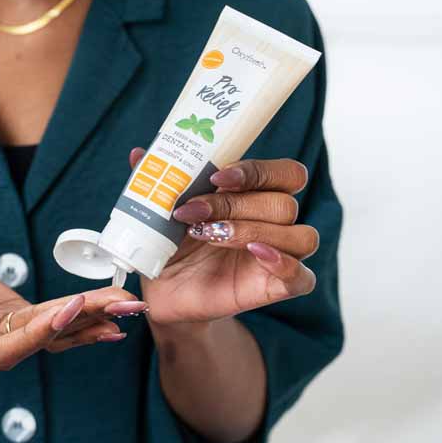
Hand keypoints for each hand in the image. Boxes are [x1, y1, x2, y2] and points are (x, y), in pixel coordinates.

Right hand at [0, 236, 147, 368]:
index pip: (4, 349)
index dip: (39, 333)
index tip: (69, 307)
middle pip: (40, 342)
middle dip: (82, 323)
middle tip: (122, 306)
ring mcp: (2, 332)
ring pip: (53, 333)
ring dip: (92, 320)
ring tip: (130, 308)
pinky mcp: (15, 318)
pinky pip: (52, 322)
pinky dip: (82, 317)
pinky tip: (112, 316)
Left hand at [128, 147, 319, 326]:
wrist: (163, 288)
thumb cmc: (172, 242)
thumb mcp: (164, 209)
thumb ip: (157, 180)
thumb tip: (138, 154)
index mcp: (257, 195)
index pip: (286, 173)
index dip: (259, 171)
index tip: (217, 176)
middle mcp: (274, 222)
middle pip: (284, 203)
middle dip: (236, 204)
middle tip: (194, 212)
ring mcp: (280, 255)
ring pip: (299, 235)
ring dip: (252, 230)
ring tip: (210, 234)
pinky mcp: (277, 287)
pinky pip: (303, 277)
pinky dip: (284, 263)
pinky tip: (255, 253)